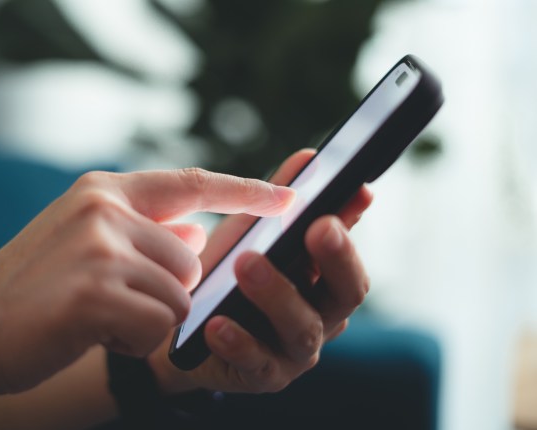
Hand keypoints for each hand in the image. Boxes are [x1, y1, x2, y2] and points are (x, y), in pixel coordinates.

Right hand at [0, 168, 294, 396]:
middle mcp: (103, 209)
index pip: (193, 182)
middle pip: (190, 258)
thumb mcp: (86, 244)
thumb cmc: (35, 291)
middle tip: (112, 300)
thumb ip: (144, 233)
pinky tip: (93, 333)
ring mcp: (99, 248)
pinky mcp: (96, 293)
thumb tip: (197, 234)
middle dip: (166, 290)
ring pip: (180, 295)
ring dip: (148, 317)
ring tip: (98, 316)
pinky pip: (158, 325)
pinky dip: (134, 338)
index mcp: (103, 191)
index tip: (290, 196)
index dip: (246, 190)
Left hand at [149, 150, 371, 393]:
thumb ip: (280, 200)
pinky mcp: (263, 376)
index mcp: (324, 281)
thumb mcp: (250, 233)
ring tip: (246, 264)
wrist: (183, 329)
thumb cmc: (225, 275)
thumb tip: (310, 158)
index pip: (350, 253)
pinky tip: (216, 324)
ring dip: (277, 294)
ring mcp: (295, 351)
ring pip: (303, 328)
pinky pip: (257, 363)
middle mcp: (322, 316)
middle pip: (346, 293)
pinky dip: (239, 342)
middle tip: (316, 226)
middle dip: (336, 258)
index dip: (355, 224)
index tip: (357, 188)